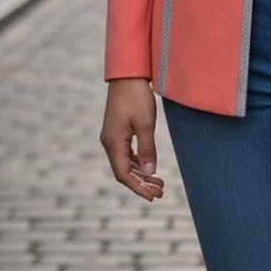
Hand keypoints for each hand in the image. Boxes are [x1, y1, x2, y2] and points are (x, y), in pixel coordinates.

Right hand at [99, 78, 164, 201]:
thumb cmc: (136, 96)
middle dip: (142, 184)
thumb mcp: (145, 123)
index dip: (138, 188)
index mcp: (113, 143)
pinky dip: (137, 163)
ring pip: (125, 163)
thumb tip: (150, 173)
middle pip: (124, 171)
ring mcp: (112, 137)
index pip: (123, 175)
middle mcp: (109, 142)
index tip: (154, 197)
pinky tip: (149, 167)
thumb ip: (147, 149)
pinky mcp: (117, 131)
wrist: (128, 74)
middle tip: (161, 192)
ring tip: (159, 183)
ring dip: (141, 174)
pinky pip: (126, 153)